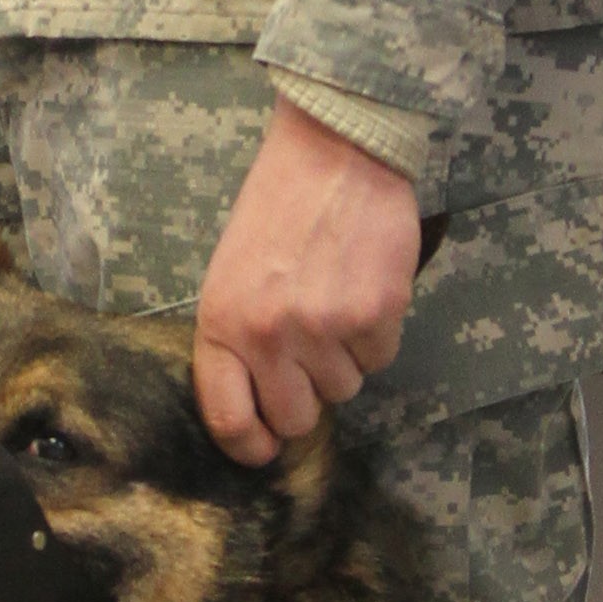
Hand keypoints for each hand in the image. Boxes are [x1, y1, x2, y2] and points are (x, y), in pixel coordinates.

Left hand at [193, 100, 421, 464]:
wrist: (334, 152)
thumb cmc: (277, 209)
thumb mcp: (231, 274)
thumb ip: (240, 339)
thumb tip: (262, 405)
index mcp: (222, 324)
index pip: (229, 419)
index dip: (250, 446)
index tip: (265, 449)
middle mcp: (269, 336)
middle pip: (296, 418)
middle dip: (308, 397)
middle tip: (313, 356)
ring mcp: (324, 329)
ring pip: (344, 389)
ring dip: (345, 358)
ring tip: (337, 301)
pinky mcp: (376, 316)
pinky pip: (380, 358)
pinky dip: (378, 333)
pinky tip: (365, 287)